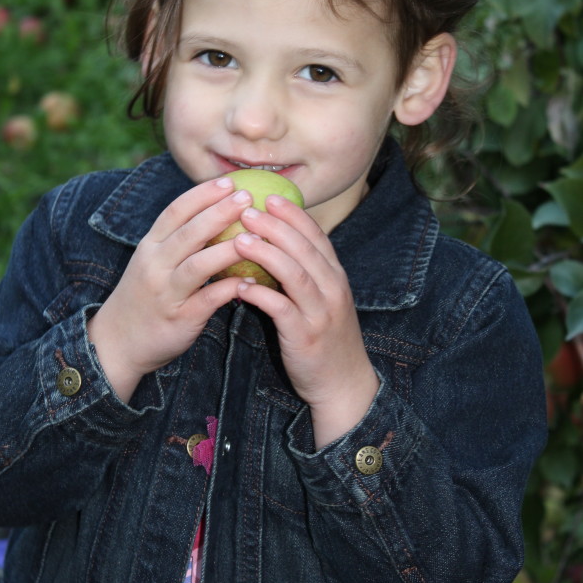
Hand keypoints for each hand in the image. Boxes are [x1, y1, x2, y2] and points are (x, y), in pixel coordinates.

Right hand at [88, 177, 251, 401]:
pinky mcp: (179, 319)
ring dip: (228, 250)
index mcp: (150, 247)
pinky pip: (208, 300)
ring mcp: (166, 293)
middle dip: (219, 213)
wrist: (117, 343)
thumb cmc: (144, 297)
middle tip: (247, 198)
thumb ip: (177, 240)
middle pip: (188, 233)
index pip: (175, 211)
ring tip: (255, 238)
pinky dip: (230, 288)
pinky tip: (253, 280)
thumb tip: (215, 213)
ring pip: (198, 265)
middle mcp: (155, 266)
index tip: (228, 182)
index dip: (202, 195)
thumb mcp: (151, 262)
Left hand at [233, 196, 379, 447]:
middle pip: (304, 248)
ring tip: (239, 239)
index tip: (270, 196)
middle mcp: (333, 289)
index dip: (293, 214)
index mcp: (335, 277)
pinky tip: (240, 286)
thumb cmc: (324, 339)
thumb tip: (273, 246)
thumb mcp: (321, 301)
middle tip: (247, 209)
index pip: (316, 236)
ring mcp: (321, 313)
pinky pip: (282, 309)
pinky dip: (261, 294)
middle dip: (275, 225)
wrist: (343, 385)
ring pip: (295, 273)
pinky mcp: (306, 336)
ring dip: (266, 253)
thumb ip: (303, 274)